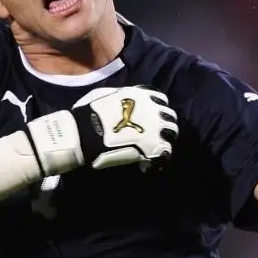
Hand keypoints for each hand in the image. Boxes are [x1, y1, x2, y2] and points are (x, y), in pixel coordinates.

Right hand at [23, 86, 177, 174]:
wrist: (85, 133)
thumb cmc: (88, 112)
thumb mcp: (104, 95)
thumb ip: (120, 97)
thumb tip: (120, 101)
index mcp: (141, 95)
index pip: (160, 99)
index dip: (156, 108)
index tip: (150, 116)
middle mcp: (154, 109)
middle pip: (170, 116)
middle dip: (164, 123)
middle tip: (155, 133)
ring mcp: (156, 128)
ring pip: (172, 132)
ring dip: (165, 138)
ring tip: (154, 148)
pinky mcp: (153, 146)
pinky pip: (166, 152)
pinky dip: (160, 157)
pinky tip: (150, 162)